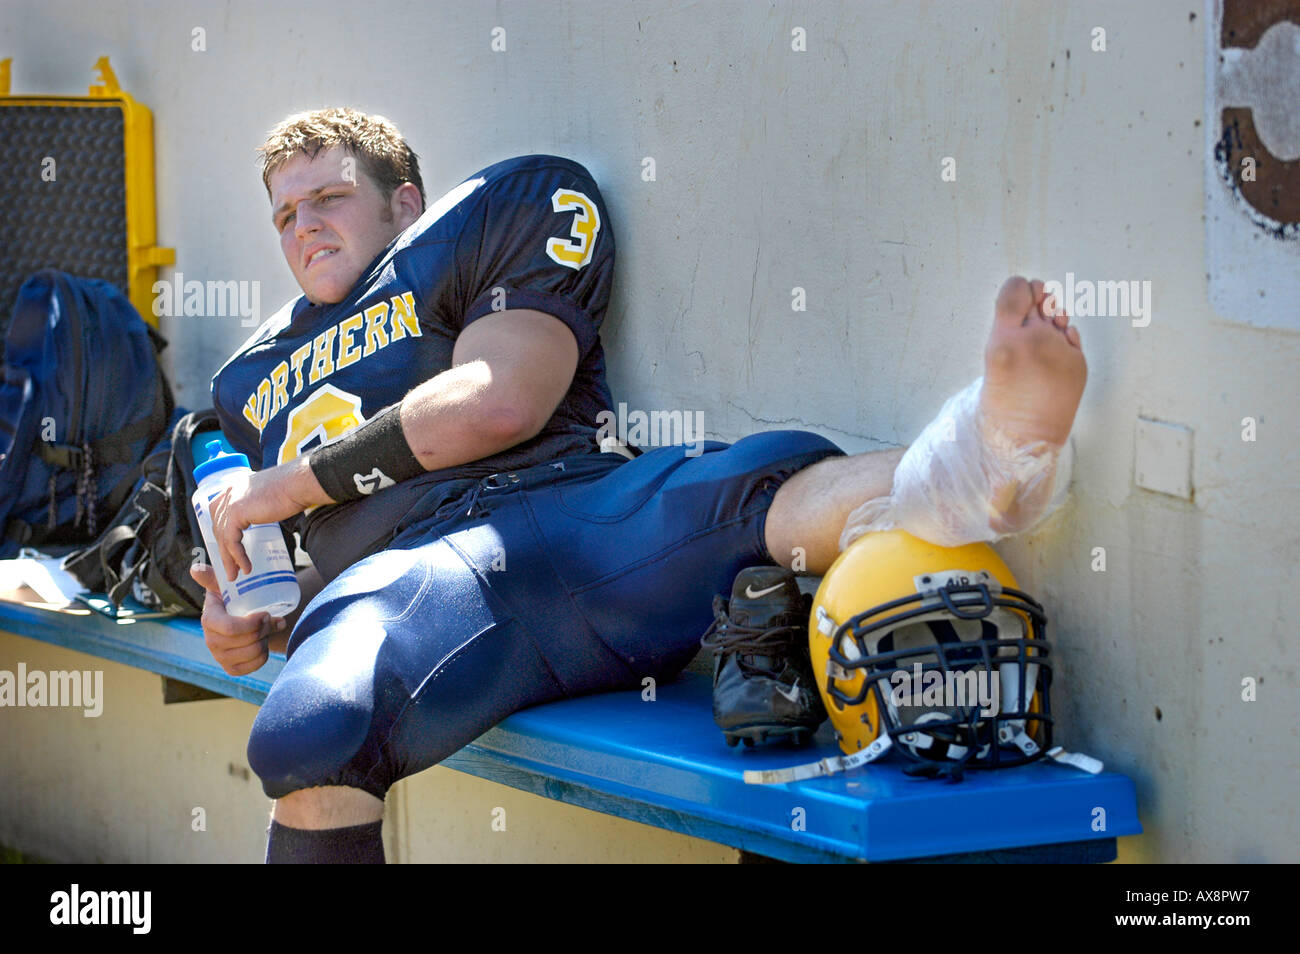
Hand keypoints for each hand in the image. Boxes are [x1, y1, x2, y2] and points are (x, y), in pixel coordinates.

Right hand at [189, 562, 283, 675]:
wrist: (243, 618)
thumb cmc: (234, 599)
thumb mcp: (226, 586)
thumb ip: (212, 577)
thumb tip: (195, 569)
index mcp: (209, 620)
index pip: (230, 628)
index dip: (252, 623)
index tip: (265, 613)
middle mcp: (211, 641)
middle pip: (247, 640)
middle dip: (264, 628)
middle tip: (270, 619)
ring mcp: (220, 657)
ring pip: (254, 652)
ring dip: (266, 640)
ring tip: (266, 629)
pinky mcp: (231, 669)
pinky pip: (255, 665)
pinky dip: (265, 655)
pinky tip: (263, 643)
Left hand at [208, 456, 322, 580]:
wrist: (298, 484)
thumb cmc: (293, 489)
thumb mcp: (268, 495)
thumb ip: (259, 503)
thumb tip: (263, 514)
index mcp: (234, 487)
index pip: (217, 512)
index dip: (220, 531)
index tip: (226, 548)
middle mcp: (228, 493)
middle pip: (218, 527)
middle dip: (222, 550)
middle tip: (230, 567)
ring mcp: (230, 502)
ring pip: (223, 537)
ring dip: (228, 559)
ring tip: (234, 575)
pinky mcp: (236, 512)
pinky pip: (231, 541)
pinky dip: (237, 557)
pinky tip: (245, 567)